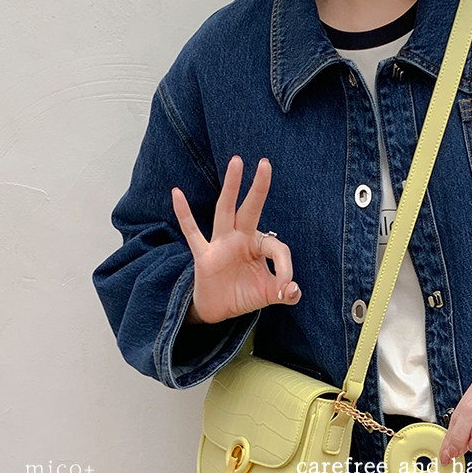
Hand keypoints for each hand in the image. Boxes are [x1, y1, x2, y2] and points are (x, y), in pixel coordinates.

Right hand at [171, 155, 300, 324]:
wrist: (218, 311)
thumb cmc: (243, 295)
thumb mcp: (269, 295)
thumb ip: (286, 293)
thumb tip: (294, 290)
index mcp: (258, 246)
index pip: (276, 247)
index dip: (285, 268)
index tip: (286, 288)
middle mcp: (240, 239)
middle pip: (251, 208)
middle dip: (259, 188)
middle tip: (266, 163)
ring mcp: (220, 244)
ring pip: (226, 210)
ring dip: (231, 187)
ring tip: (237, 162)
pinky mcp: (204, 255)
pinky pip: (192, 232)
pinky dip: (184, 214)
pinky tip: (177, 193)